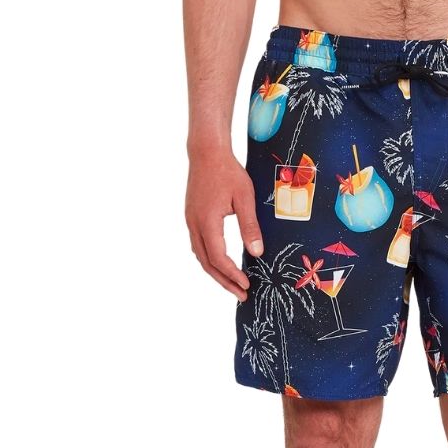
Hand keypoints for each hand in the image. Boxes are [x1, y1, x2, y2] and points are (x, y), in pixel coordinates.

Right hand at [185, 148, 262, 300]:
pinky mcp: (192, 217)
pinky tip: (222, 264)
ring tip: (233, 284)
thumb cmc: (228, 172)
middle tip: (241, 295)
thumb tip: (257, 253)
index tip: (247, 285)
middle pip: (207, 263)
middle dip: (224, 281)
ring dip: (216, 273)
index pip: (219, 258)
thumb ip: (250, 227)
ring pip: (201, 256)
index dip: (233, 275)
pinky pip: (199, 245)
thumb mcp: (245, 198)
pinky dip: (210, 260)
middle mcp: (194, 224)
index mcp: (207, 222)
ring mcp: (190, 221)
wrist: (206, 152)